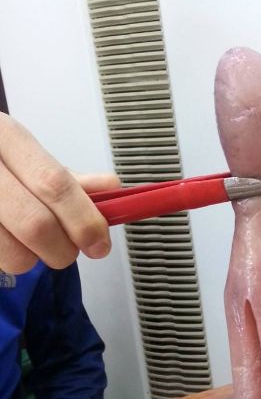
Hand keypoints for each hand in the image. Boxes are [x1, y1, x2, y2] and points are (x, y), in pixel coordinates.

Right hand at [0, 113, 119, 272]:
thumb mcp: (28, 159)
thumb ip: (68, 178)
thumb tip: (112, 188)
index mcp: (8, 138)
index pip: (54, 184)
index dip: (84, 220)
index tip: (99, 244)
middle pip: (36, 224)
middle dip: (63, 249)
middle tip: (67, 252)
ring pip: (12, 252)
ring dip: (32, 260)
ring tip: (30, 244)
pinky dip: (9, 259)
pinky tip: (7, 239)